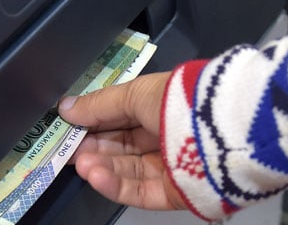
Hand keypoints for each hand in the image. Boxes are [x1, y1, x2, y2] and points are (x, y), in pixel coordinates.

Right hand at [57, 72, 187, 210]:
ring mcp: (170, 167)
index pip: (119, 119)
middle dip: (93, 148)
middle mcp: (164, 137)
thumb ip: (98, 105)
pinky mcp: (175, 192)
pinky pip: (141, 191)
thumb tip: (64, 108)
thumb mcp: (134, 94)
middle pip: (121, 147)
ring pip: (128, 171)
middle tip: (66, 149)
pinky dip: (115, 185)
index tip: (66, 128)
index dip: (92, 123)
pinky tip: (94, 176)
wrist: (223, 130)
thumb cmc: (178, 102)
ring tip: (80, 163)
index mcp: (158, 108)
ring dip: (101, 167)